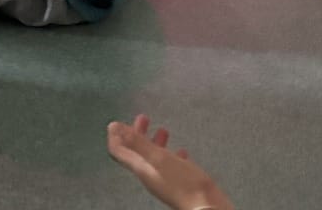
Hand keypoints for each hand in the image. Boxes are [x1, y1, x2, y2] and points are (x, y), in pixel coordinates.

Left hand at [106, 116, 233, 209]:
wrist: (207, 206)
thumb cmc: (183, 183)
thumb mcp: (158, 157)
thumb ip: (136, 142)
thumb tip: (114, 127)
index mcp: (140, 167)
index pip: (119, 151)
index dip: (116, 137)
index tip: (117, 123)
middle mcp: (149, 173)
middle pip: (137, 152)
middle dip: (138, 134)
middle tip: (144, 118)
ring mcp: (164, 179)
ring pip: (155, 157)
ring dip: (156, 142)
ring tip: (163, 130)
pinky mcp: (179, 183)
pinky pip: (172, 166)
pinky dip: (173, 154)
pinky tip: (182, 151)